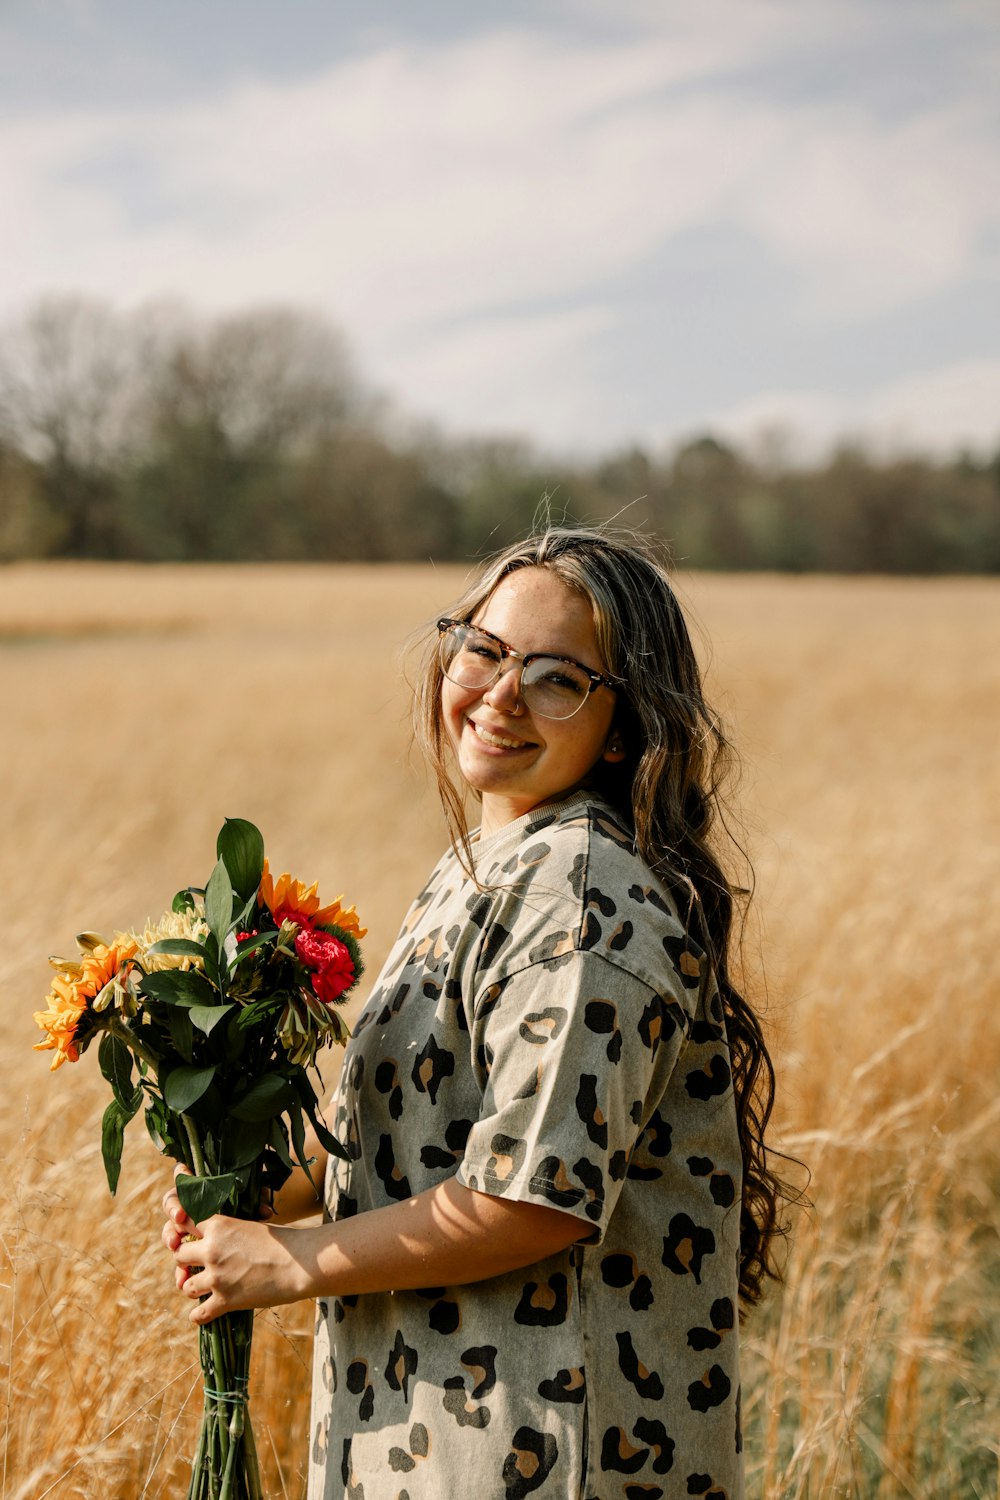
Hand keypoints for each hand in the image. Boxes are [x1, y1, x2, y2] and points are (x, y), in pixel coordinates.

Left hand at [161, 1166, 309, 1324]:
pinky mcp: (225, 1300)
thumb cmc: (281, 1241)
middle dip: (185, 1262)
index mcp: (219, 1226)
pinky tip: (203, 1312)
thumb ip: (228, 1231)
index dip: (184, 1232)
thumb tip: (217, 1237)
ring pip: (185, 1285)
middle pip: (178, 1255)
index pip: (184, 1224)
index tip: (188, 1239)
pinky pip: (198, 1313)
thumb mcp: (251, 1225)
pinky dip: (198, 1315)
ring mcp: (217, 1276)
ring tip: (202, 1289)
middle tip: (194, 1266)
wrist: (299, 1263)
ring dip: (192, 1287)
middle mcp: (212, 1250)